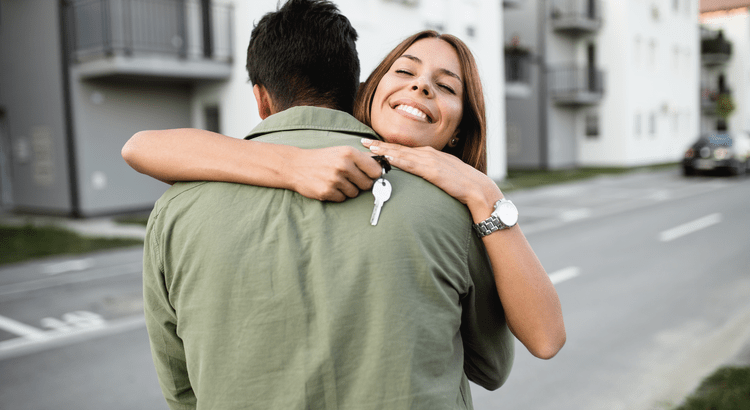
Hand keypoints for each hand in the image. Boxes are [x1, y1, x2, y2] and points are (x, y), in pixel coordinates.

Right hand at [286, 145, 383, 201]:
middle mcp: (343, 165)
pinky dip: (338, 195)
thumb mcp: (341, 151)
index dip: (373, 175)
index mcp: (349, 153)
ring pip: (355, 193)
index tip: (369, 175)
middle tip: (349, 179)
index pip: (375, 170)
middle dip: (360, 184)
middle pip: (367, 184)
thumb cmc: (322, 158)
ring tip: (336, 181)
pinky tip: (329, 186)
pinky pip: (342, 199)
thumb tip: (381, 166)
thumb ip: (361, 158)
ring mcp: (335, 179)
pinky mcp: (327, 192)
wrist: (296, 165)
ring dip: (348, 190)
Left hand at [362, 139, 502, 220]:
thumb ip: (429, 171)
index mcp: (429, 154)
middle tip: (363, 140)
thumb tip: (418, 175)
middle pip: (399, 148)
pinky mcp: (432, 170)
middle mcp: (428, 154)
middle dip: (380, 144)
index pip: (404, 148)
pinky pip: (411, 164)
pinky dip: (398, 160)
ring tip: (369, 148)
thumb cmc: (461, 183)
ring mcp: (430, 161)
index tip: (372, 143)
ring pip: (402, 154)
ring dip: (384, 150)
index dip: (387, 145)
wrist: (477, 188)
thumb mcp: (443, 173)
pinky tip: (387, 158)